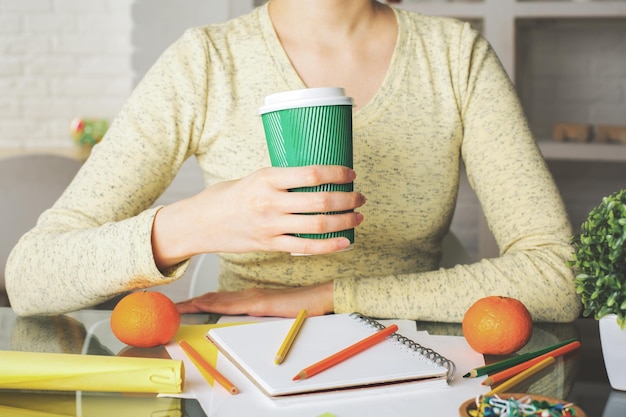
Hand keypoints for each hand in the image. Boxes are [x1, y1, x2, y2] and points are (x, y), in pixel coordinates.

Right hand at [152, 165, 365, 267]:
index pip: (311, 173)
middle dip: (347, 199)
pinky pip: (306, 247)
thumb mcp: (254, 178)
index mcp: (266, 178)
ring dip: (344, 221)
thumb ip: (281, 180)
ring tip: (358, 217)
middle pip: (320, 200)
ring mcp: (270, 226)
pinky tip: (345, 241)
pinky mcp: (269, 245)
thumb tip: (316, 179)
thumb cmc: (228, 197)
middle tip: (360, 196)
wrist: (200, 223)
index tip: (351, 173)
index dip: (337, 173)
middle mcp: (270, 202)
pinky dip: (330, 245)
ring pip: (317, 225)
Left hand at [176, 281, 333, 316]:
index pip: (222, 299)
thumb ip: (266, 310)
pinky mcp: (260, 303)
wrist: (322, 297)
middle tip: (174, 305)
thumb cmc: (305, 305)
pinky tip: (201, 304)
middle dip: (194, 302)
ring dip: (198, 303)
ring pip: (218, 300)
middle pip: (215, 298)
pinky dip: (212, 304)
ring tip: (180, 306)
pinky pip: (230, 305)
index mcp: (254, 297)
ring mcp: (254, 298)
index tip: (186, 303)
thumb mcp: (281, 310)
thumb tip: (252, 315)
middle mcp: (250, 295)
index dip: (203, 301)